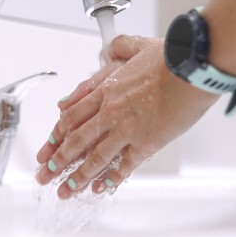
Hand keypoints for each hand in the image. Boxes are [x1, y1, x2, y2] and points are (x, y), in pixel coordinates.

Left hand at [36, 35, 218, 198]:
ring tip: (65, 190)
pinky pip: (124, 166)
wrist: (191, 68)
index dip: (56, 136)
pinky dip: (111, 179)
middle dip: (57, 161)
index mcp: (105, 91)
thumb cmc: (168, 58)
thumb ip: (118, 48)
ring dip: (78, 176)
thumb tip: (107, 51)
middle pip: (76, 141)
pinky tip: (100, 189)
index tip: (47, 148)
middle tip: (44, 175)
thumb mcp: (137, 46)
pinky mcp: (146, 143)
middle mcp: (110, 112)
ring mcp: (126, 130)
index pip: (71, 117)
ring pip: (95, 158)